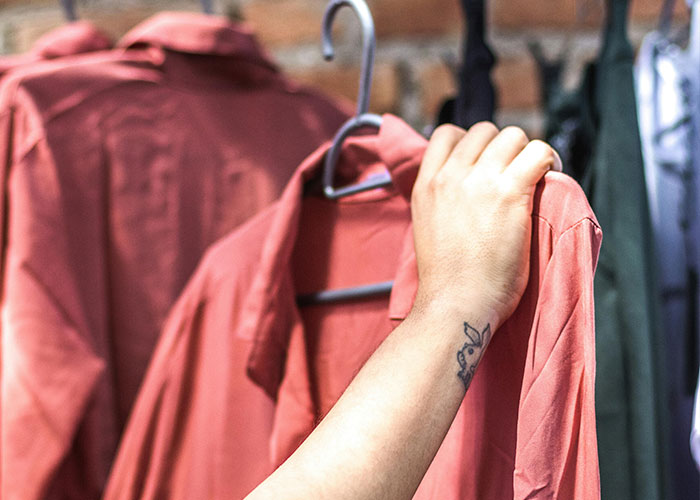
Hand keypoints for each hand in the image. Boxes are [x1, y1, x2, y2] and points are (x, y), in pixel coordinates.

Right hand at [410, 122, 560, 327]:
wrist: (455, 304)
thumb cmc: (447, 279)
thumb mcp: (428, 226)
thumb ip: (442, 200)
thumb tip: (467, 193)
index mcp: (426, 184)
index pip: (446, 134)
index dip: (471, 142)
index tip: (486, 162)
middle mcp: (449, 176)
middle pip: (484, 130)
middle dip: (502, 147)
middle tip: (515, 171)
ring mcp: (479, 181)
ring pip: (513, 135)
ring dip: (527, 151)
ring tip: (536, 173)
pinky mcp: (509, 193)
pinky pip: (539, 152)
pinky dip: (550, 159)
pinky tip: (552, 175)